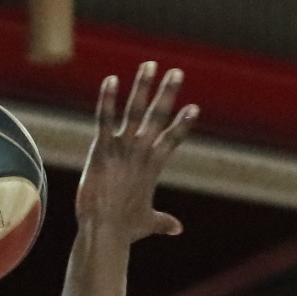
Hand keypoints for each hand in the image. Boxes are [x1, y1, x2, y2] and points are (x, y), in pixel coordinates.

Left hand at [73, 64, 196, 241]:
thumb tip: (178, 230)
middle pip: (158, 117)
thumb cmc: (125, 229)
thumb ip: (164, 222)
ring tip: (149, 65)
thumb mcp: (148, 222)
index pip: (172, 139)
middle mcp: (141, 153)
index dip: (183, 124)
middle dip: (168, 94)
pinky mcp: (102, 149)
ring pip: (135, 111)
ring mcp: (122, 149)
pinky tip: (111, 80)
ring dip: (143, 87)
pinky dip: (108, 99)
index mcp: (153, 166)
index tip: (194, 107)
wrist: (104, 230)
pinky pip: (105, 119)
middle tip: (177, 72)